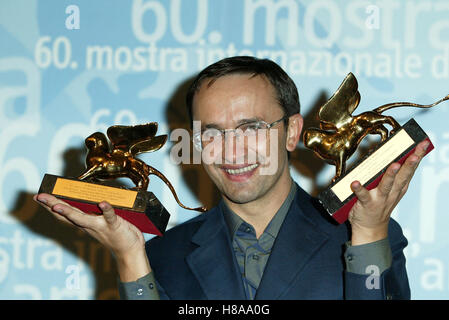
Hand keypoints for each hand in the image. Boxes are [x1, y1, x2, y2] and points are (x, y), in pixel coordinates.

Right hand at [33, 193, 149, 280]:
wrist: (130, 250)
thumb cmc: (116, 233)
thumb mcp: (101, 221)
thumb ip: (94, 210)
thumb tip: (90, 194)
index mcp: (85, 222)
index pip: (64, 213)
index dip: (51, 205)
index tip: (38, 197)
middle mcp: (89, 225)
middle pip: (68, 215)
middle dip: (52, 205)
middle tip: (40, 197)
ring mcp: (100, 226)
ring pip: (82, 219)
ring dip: (69, 212)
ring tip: (57, 205)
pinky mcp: (114, 226)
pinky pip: (110, 216)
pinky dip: (106, 209)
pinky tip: (102, 203)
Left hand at [348, 140, 429, 244]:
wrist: (370, 228)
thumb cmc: (379, 205)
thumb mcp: (391, 191)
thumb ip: (392, 176)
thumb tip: (391, 155)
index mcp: (399, 188)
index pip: (410, 170)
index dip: (417, 157)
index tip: (423, 145)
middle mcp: (392, 193)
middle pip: (402, 177)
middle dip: (409, 165)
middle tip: (415, 154)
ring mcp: (380, 199)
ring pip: (387, 186)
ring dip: (391, 175)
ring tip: (394, 165)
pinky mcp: (366, 204)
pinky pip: (362, 196)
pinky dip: (359, 189)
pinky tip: (354, 182)